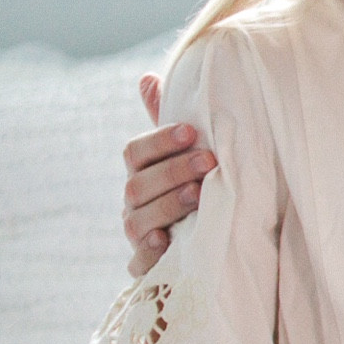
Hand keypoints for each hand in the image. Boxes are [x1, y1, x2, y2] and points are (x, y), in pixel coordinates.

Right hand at [123, 75, 217, 276]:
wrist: (200, 245)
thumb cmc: (190, 188)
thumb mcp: (183, 156)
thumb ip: (167, 121)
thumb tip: (147, 77)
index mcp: (140, 173)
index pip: (135, 152)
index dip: (160, 140)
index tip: (191, 131)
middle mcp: (133, 203)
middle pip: (137, 184)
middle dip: (173, 171)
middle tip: (210, 161)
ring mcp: (138, 235)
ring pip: (138, 220)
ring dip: (168, 205)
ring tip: (198, 195)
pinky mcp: (146, 266)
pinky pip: (139, 261)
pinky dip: (151, 251)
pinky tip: (168, 240)